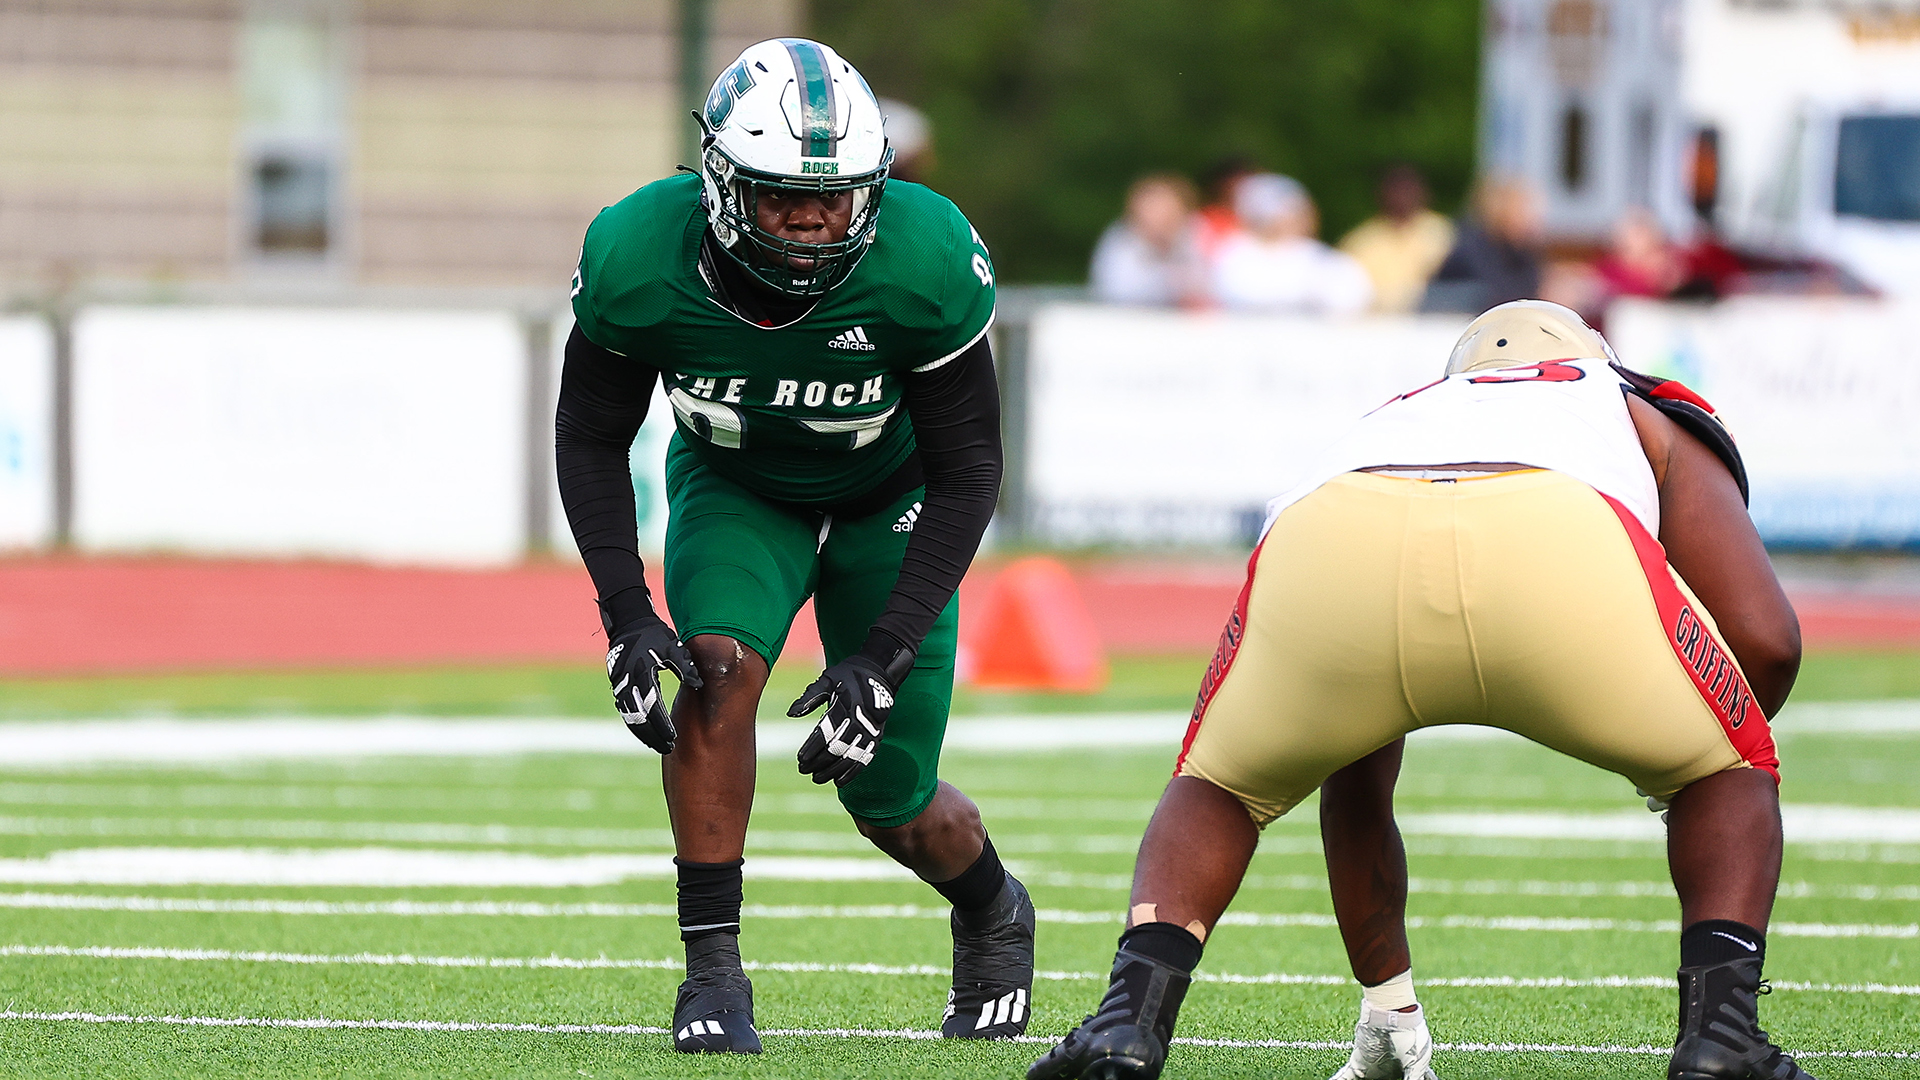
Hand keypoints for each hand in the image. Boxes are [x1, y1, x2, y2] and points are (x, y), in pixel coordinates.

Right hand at [606, 616, 701, 753]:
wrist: (629, 624)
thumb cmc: (654, 635)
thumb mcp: (672, 647)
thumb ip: (685, 666)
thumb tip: (698, 684)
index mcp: (642, 673)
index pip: (651, 705)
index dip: (662, 724)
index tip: (673, 737)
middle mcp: (627, 683)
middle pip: (637, 718)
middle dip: (652, 735)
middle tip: (667, 747)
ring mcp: (619, 686)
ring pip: (629, 718)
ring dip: (643, 734)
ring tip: (658, 746)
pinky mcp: (618, 688)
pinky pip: (625, 712)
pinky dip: (636, 725)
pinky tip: (647, 734)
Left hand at [790, 654, 899, 786]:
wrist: (881, 672)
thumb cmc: (849, 674)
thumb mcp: (828, 678)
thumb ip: (810, 696)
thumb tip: (791, 714)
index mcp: (847, 705)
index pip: (827, 733)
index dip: (813, 748)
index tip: (800, 759)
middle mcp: (861, 720)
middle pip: (838, 748)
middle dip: (819, 762)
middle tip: (803, 770)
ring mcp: (871, 730)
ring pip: (851, 757)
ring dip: (833, 770)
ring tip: (817, 778)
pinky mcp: (878, 737)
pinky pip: (865, 759)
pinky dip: (853, 772)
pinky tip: (839, 781)